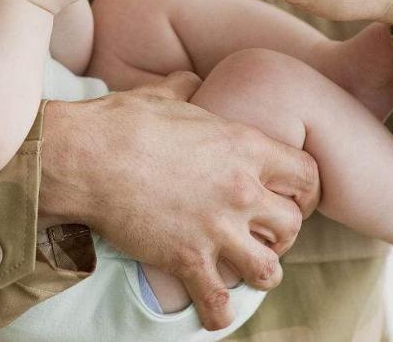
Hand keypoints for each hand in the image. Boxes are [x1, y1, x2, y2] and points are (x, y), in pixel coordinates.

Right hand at [39, 71, 319, 330]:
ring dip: (259, 272)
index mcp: (242, 146)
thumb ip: (186, 88)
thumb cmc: (121, 122)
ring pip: (268, 269)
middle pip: (294, 225)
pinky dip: (218, 313)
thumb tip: (190, 79)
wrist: (86, 157)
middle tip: (262, 234)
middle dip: (282, 234)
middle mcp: (240, 190)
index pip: (306, 175)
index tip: (292, 198)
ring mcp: (216, 228)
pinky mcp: (187, 258)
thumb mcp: (162, 96)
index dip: (305, 191)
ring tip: (244, 270)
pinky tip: (212, 312)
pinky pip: (219, 302)